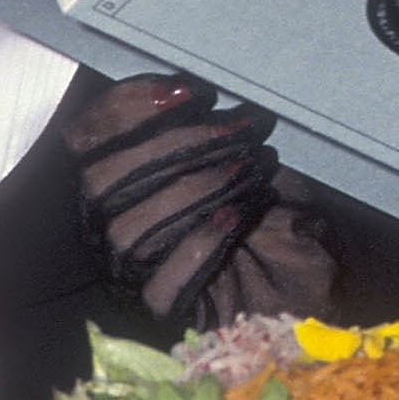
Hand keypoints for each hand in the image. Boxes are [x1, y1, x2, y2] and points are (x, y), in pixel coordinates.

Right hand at [63, 76, 335, 326]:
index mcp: (121, 178)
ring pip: (130, 230)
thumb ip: (216, 127)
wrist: (313, 280)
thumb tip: (201, 96)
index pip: (85, 140)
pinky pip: (163, 282)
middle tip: (237, 129)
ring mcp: (134, 271)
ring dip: (197, 188)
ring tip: (252, 168)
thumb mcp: (251, 154)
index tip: (189, 91)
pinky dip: (202, 241)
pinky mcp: (164, 308)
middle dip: (173, 144)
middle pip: (101, 182)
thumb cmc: (275, 210)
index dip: (126, 107)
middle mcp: (113, 224)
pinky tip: (240, 214)